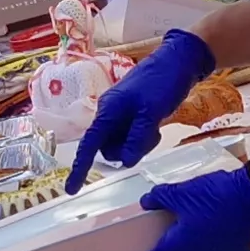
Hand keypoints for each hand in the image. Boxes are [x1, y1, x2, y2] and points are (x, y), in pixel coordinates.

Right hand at [72, 30, 216, 188]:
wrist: (178, 61)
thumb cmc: (162, 82)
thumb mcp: (151, 112)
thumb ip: (137, 138)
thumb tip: (126, 162)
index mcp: (108, 111)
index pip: (90, 145)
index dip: (80, 167)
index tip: (71, 189)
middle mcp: (110, 114)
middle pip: (108, 148)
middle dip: (126, 150)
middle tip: (149, 136)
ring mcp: (122, 115)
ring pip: (122, 145)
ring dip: (137, 145)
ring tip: (154, 129)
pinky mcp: (134, 115)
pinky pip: (132, 137)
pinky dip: (143, 138)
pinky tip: (156, 127)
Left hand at [115, 165, 249, 250]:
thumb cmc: (218, 197)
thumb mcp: (180, 192)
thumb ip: (158, 198)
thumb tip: (147, 202)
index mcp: (176, 250)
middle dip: (162, 244)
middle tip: (157, 227)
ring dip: (183, 243)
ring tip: (185, 220)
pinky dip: (201, 243)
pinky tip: (205, 224)